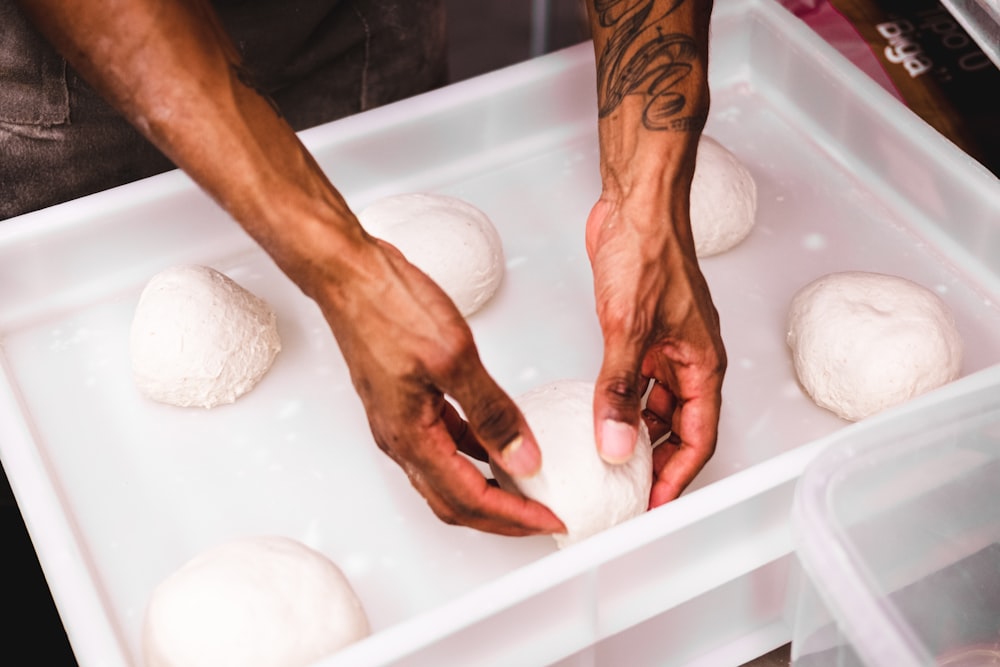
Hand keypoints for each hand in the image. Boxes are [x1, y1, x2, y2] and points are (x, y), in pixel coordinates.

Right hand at [311, 234, 564, 535]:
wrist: (350, 275)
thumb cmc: (389, 306)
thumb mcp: (454, 358)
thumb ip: (491, 413)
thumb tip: (523, 458)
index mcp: (411, 437)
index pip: (469, 498)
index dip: (514, 515)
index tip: (548, 518)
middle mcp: (400, 439)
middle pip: (454, 502)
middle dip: (501, 517)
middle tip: (541, 516)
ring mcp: (399, 421)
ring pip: (447, 477)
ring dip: (487, 489)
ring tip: (526, 487)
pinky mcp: (403, 402)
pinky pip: (443, 444)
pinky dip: (474, 454)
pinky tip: (496, 443)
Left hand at [585, 194, 725, 507]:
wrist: (635, 205)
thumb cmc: (647, 252)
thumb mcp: (628, 329)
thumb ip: (619, 391)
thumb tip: (615, 444)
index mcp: (703, 363)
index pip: (699, 437)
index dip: (678, 475)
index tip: (654, 502)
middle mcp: (689, 359)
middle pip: (681, 427)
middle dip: (658, 461)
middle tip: (629, 491)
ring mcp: (666, 346)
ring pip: (657, 407)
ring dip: (637, 434)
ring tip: (611, 462)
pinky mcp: (643, 333)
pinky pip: (636, 382)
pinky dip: (621, 403)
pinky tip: (599, 416)